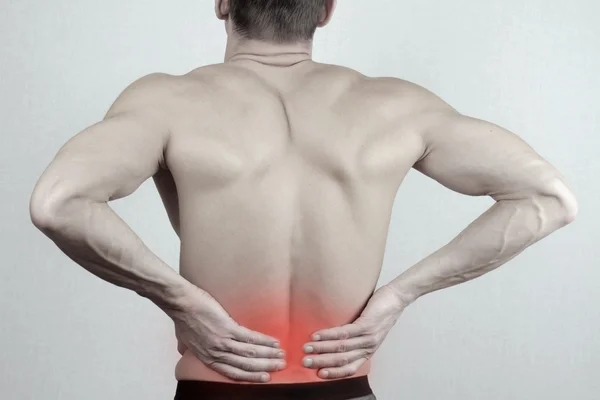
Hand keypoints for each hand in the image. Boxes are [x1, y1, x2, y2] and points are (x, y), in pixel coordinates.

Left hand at [169, 286, 285, 382]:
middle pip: (245, 366)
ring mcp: (222, 342)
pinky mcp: (227, 328)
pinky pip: (249, 338)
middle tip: (280, 366)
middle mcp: (216, 354)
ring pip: (250, 354)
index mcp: (208, 358)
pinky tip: (273, 342)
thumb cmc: (182, 318)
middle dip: (265, 367)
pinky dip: (263, 341)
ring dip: (268, 355)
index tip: (265, 377)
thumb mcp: (184, 340)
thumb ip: (189, 348)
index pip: (233, 373)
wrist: (181, 303)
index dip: (251, 377)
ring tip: (281, 354)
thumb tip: (184, 350)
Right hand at [302, 285, 406, 379]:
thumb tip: (330, 339)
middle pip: (342, 360)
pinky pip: (345, 332)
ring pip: (341, 347)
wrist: (396, 299)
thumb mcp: (367, 332)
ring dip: (321, 348)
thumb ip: (353, 339)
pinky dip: (329, 335)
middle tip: (305, 362)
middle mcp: (368, 348)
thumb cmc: (379, 314)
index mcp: (367, 352)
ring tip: (307, 348)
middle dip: (321, 362)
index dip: (333, 373)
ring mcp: (368, 337)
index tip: (317, 374)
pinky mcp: (366, 325)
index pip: (350, 369)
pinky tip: (318, 335)